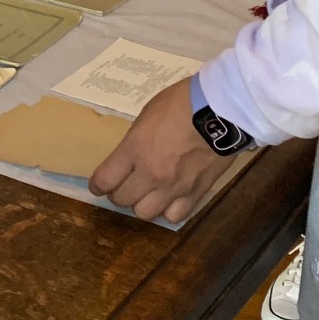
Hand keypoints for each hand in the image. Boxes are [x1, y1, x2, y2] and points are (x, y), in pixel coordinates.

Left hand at [89, 79, 228, 223]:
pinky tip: (170, 200)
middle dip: (119, 193)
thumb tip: (131, 156)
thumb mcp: (147, 115)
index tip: (98, 186)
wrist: (221, 111)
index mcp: (134, 150)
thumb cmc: (181, 103)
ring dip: (142, 204)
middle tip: (125, 185)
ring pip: (146, 213)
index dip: (98, 185)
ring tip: (147, 194)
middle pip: (123, 200)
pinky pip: (175, 216)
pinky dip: (169, 210)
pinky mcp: (196, 193)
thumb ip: (136, 141)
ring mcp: (174, 187)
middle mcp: (151, 174)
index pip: (104, 180)